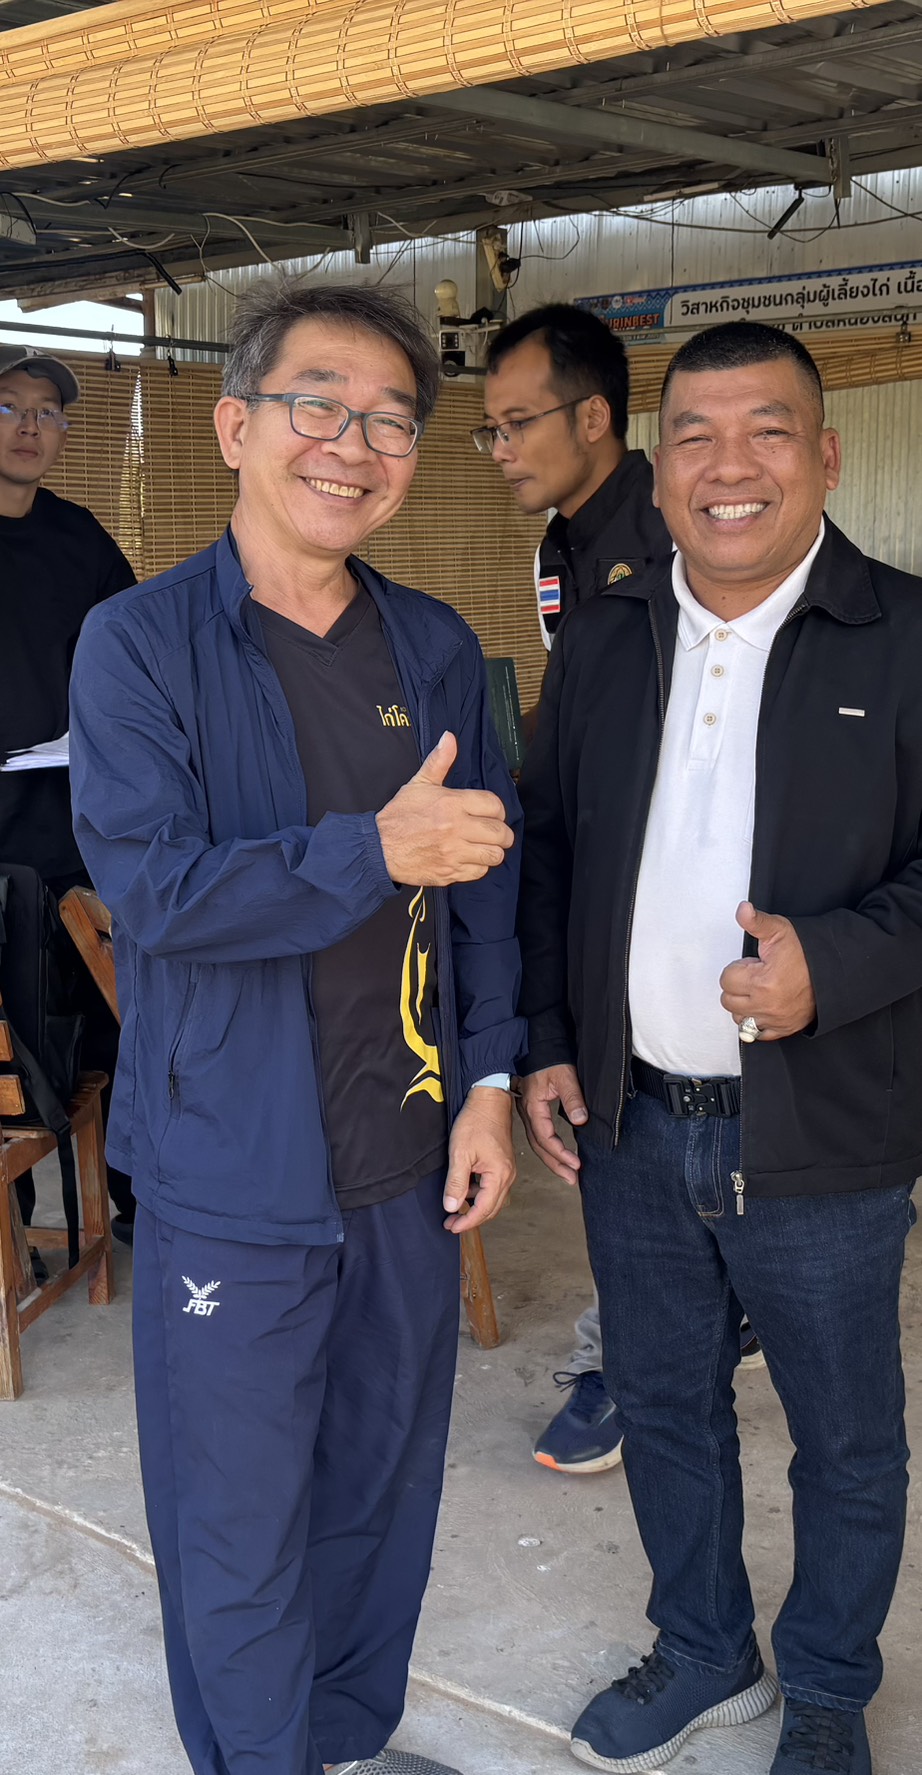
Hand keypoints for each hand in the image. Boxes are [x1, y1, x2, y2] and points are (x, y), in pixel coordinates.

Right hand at [376, 731, 513, 886]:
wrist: (378, 848)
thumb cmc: (399, 815)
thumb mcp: (419, 784)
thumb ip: (439, 761)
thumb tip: (449, 737)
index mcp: (451, 803)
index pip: (494, 805)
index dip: (498, 810)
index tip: (492, 814)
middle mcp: (455, 828)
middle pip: (500, 833)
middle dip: (502, 833)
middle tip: (495, 833)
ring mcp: (453, 853)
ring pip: (494, 855)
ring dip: (493, 851)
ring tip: (484, 847)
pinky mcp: (449, 872)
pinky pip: (479, 872)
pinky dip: (478, 867)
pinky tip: (469, 859)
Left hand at [443, 1087, 515, 1231]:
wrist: (489, 1099)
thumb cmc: (477, 1121)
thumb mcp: (460, 1154)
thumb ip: (456, 1183)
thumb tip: (452, 1206)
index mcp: (499, 1175)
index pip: (484, 1209)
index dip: (467, 1222)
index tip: (452, 1227)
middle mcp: (507, 1175)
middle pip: (492, 1209)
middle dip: (471, 1219)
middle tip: (452, 1223)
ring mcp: (507, 1169)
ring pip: (493, 1199)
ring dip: (476, 1207)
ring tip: (456, 1208)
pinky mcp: (503, 1163)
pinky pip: (493, 1187)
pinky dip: (480, 1194)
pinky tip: (466, 1189)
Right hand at [516, 1064, 587, 1182]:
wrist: (538, 1046)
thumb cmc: (549, 1058)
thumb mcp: (565, 1076)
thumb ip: (573, 1098)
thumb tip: (580, 1120)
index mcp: (533, 1107)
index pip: (545, 1137)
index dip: (560, 1153)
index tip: (575, 1164)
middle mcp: (528, 1113)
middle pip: (539, 1146)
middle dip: (556, 1164)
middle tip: (572, 1179)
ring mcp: (528, 1113)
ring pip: (538, 1143)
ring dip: (552, 1160)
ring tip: (568, 1174)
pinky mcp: (532, 1112)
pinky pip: (538, 1136)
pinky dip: (548, 1149)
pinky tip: (558, 1156)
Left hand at [719, 901, 815, 1040]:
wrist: (835, 970)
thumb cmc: (808, 951)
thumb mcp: (780, 930)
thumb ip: (756, 921)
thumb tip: (743, 910)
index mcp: (762, 983)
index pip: (726, 979)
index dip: (738, 967)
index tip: (754, 964)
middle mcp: (767, 1006)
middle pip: (728, 1000)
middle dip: (738, 985)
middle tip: (757, 975)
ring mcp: (775, 1020)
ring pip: (738, 1017)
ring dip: (744, 1004)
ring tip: (760, 989)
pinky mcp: (783, 1029)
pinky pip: (755, 1033)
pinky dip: (756, 1021)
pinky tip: (764, 1006)